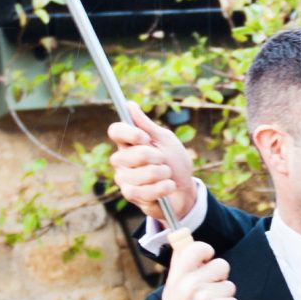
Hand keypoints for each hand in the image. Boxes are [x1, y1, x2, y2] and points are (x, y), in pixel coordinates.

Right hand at [108, 107, 199, 223]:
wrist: (185, 190)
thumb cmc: (175, 162)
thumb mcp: (165, 140)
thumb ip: (147, 125)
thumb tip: (129, 104)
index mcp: (129, 142)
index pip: (116, 131)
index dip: (129, 133)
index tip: (145, 138)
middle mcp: (122, 159)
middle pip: (126, 155)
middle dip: (153, 157)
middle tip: (164, 160)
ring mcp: (124, 178)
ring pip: (138, 175)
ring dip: (161, 174)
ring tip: (168, 175)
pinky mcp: (130, 195)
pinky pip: (142, 191)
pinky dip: (161, 189)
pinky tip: (168, 187)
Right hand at [159, 239, 236, 299]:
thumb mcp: (172, 294)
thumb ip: (180, 268)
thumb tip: (184, 239)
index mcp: (176, 280)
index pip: (195, 248)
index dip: (206, 251)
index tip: (207, 259)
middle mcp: (188, 287)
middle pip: (221, 264)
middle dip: (219, 278)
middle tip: (208, 295)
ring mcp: (204, 298)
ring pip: (229, 285)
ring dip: (224, 298)